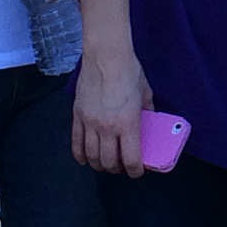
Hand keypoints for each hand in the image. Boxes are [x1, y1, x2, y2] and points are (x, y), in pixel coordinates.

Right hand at [73, 44, 151, 176]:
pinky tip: (86, 158)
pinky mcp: (78, 116)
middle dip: (117, 169)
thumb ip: (148, 113)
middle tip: (121, 166)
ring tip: (105, 163)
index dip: (135, 171)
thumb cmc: (128, 71)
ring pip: (92, 156)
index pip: (131, 160)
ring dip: (99, 165)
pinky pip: (76, 144)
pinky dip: (81, 155)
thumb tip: (150, 123)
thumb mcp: (146, 94)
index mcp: (128, 123)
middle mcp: (107, 127)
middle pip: (109, 162)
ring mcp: (90, 123)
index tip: (137, 171)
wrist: (105, 55)